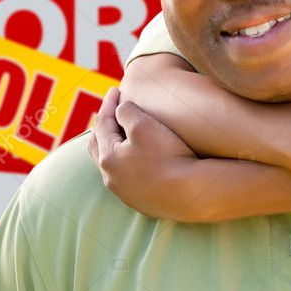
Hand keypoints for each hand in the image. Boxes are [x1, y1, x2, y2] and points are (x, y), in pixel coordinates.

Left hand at [88, 87, 200, 220]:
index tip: (115, 89)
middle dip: (104, 125)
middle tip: (112, 110)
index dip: (108, 104)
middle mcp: (111, 178)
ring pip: (113, 164)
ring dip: (115, 145)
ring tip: (122, 132)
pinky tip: (139, 157)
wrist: (191, 193)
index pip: (102, 124)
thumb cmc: (167, 156)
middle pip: (99, 146)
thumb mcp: (143, 124)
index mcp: (107, 158)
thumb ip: (126, 111)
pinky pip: (128, 177)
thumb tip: (120, 111)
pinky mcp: (141, 201)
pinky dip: (128, 161)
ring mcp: (125, 193)